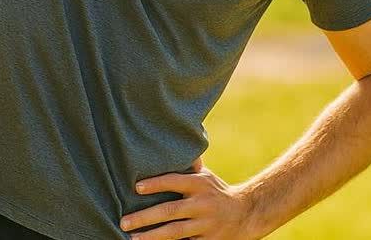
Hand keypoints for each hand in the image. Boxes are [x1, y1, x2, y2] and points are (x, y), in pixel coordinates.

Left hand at [120, 158, 259, 239]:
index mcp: (199, 184)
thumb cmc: (216, 191)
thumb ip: (188, 165)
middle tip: (124, 221)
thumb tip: (174, 140)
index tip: (136, 187)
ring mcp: (206, 224)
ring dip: (152, 236)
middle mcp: (202, 204)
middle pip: (170, 211)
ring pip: (175, 232)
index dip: (155, 184)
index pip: (174, 181)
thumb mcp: (206, 176)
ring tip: (132, 238)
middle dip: (145, 217)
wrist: (247, 213)